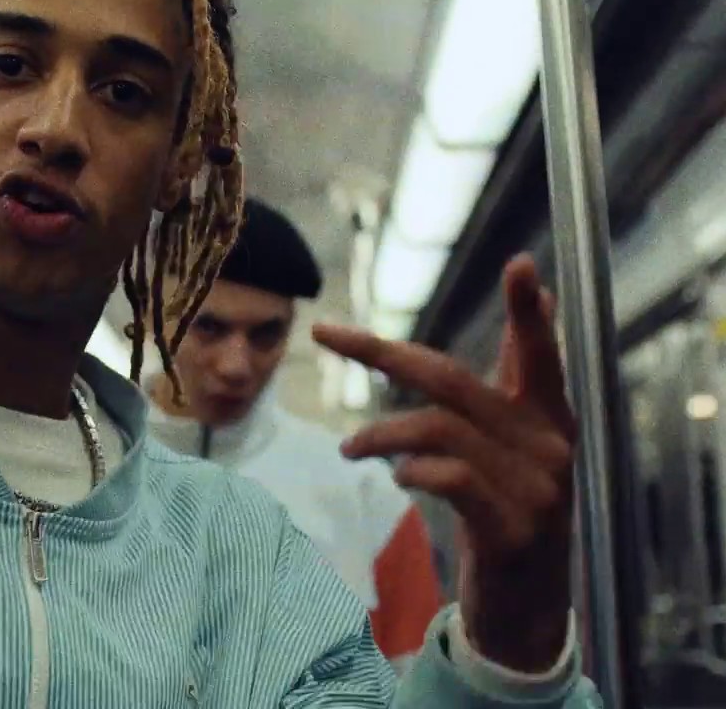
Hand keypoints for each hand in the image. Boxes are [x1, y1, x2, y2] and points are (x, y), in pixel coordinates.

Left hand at [313, 255, 575, 672]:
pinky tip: (396, 478)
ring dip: (381, 433)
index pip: (539, 355)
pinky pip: (452, 479)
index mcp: (549, 418)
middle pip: (453, 380)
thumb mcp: (514, 449)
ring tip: (350, 449)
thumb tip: (512, 312)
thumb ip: (507, 387)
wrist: (528, 611)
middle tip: (326, 333)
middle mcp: (548, 445)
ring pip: (440, 429)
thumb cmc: (509, 515)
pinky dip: (413, 471)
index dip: (528, 313)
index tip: (520, 264)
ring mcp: (536, 488)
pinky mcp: (513, 529)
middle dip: (382, 352)